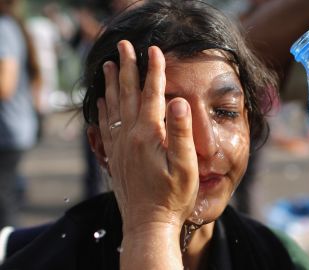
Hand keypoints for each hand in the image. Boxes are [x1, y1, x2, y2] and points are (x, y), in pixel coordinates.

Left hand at [96, 40, 198, 234]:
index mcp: (149, 135)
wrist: (149, 225)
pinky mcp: (115, 158)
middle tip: (124, 46)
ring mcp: (120, 147)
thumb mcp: (186, 166)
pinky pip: (105, 126)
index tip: (155, 50)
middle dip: (128, 68)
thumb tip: (179, 101)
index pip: (152, 94)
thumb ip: (181, 132)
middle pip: (128, 94)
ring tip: (109, 66)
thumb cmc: (173, 197)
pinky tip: (101, 102)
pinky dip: (103, 109)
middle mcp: (130, 137)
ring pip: (113, 107)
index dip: (154, 70)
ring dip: (112, 84)